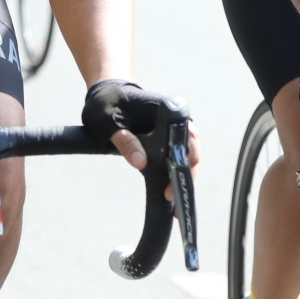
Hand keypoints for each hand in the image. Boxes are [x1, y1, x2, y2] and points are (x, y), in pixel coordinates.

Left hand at [82, 80, 201, 195]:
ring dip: (183, 178)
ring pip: (189, 156)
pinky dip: (176, 176)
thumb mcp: (107, 122)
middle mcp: (176, 119)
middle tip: (171, 196)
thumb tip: (140, 162)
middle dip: (186, 174)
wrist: (107, 94)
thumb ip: (124, 140)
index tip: (176, 174)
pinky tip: (171, 196)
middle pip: (193, 148)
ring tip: (175, 205)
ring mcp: (174, 130)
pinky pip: (178, 159)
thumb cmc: (106, 103)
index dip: (187, 155)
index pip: (187, 133)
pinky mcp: (167, 141)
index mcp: (165, 109)